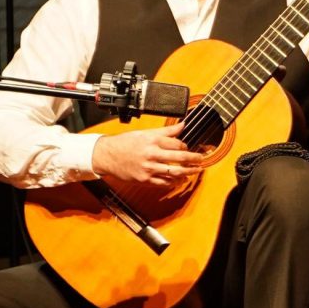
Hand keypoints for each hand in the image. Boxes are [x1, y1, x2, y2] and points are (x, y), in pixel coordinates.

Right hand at [92, 125, 207, 189]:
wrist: (107, 155)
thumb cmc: (125, 143)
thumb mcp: (145, 133)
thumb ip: (166, 131)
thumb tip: (182, 124)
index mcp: (152, 141)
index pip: (176, 144)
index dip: (185, 146)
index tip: (189, 148)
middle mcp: (151, 154)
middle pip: (179, 158)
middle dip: (193, 159)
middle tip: (201, 159)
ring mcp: (148, 168)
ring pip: (174, 172)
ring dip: (188, 172)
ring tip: (196, 171)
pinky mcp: (145, 180)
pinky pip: (164, 182)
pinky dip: (174, 182)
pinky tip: (180, 180)